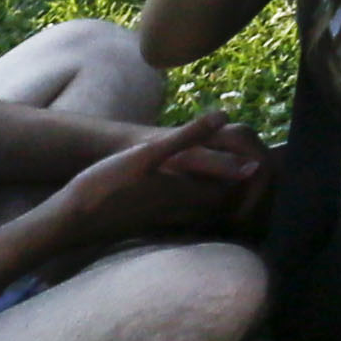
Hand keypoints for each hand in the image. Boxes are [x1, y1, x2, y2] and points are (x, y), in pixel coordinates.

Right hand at [22, 117, 269, 259]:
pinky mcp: (156, 225)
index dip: (258, 174)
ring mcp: (171, 222)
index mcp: (190, 194)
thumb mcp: (148, 152)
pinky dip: (208, 206)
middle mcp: (186, 212)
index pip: (240, 188)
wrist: (70, 220)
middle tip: (265, 168)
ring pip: (214, 212)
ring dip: (230, 197)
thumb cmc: (107, 183)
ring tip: (242, 178)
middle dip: (251, 190)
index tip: (270, 158)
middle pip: (232, 204)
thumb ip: (189, 135)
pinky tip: (203, 195)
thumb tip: (224, 116)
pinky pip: (195, 219)